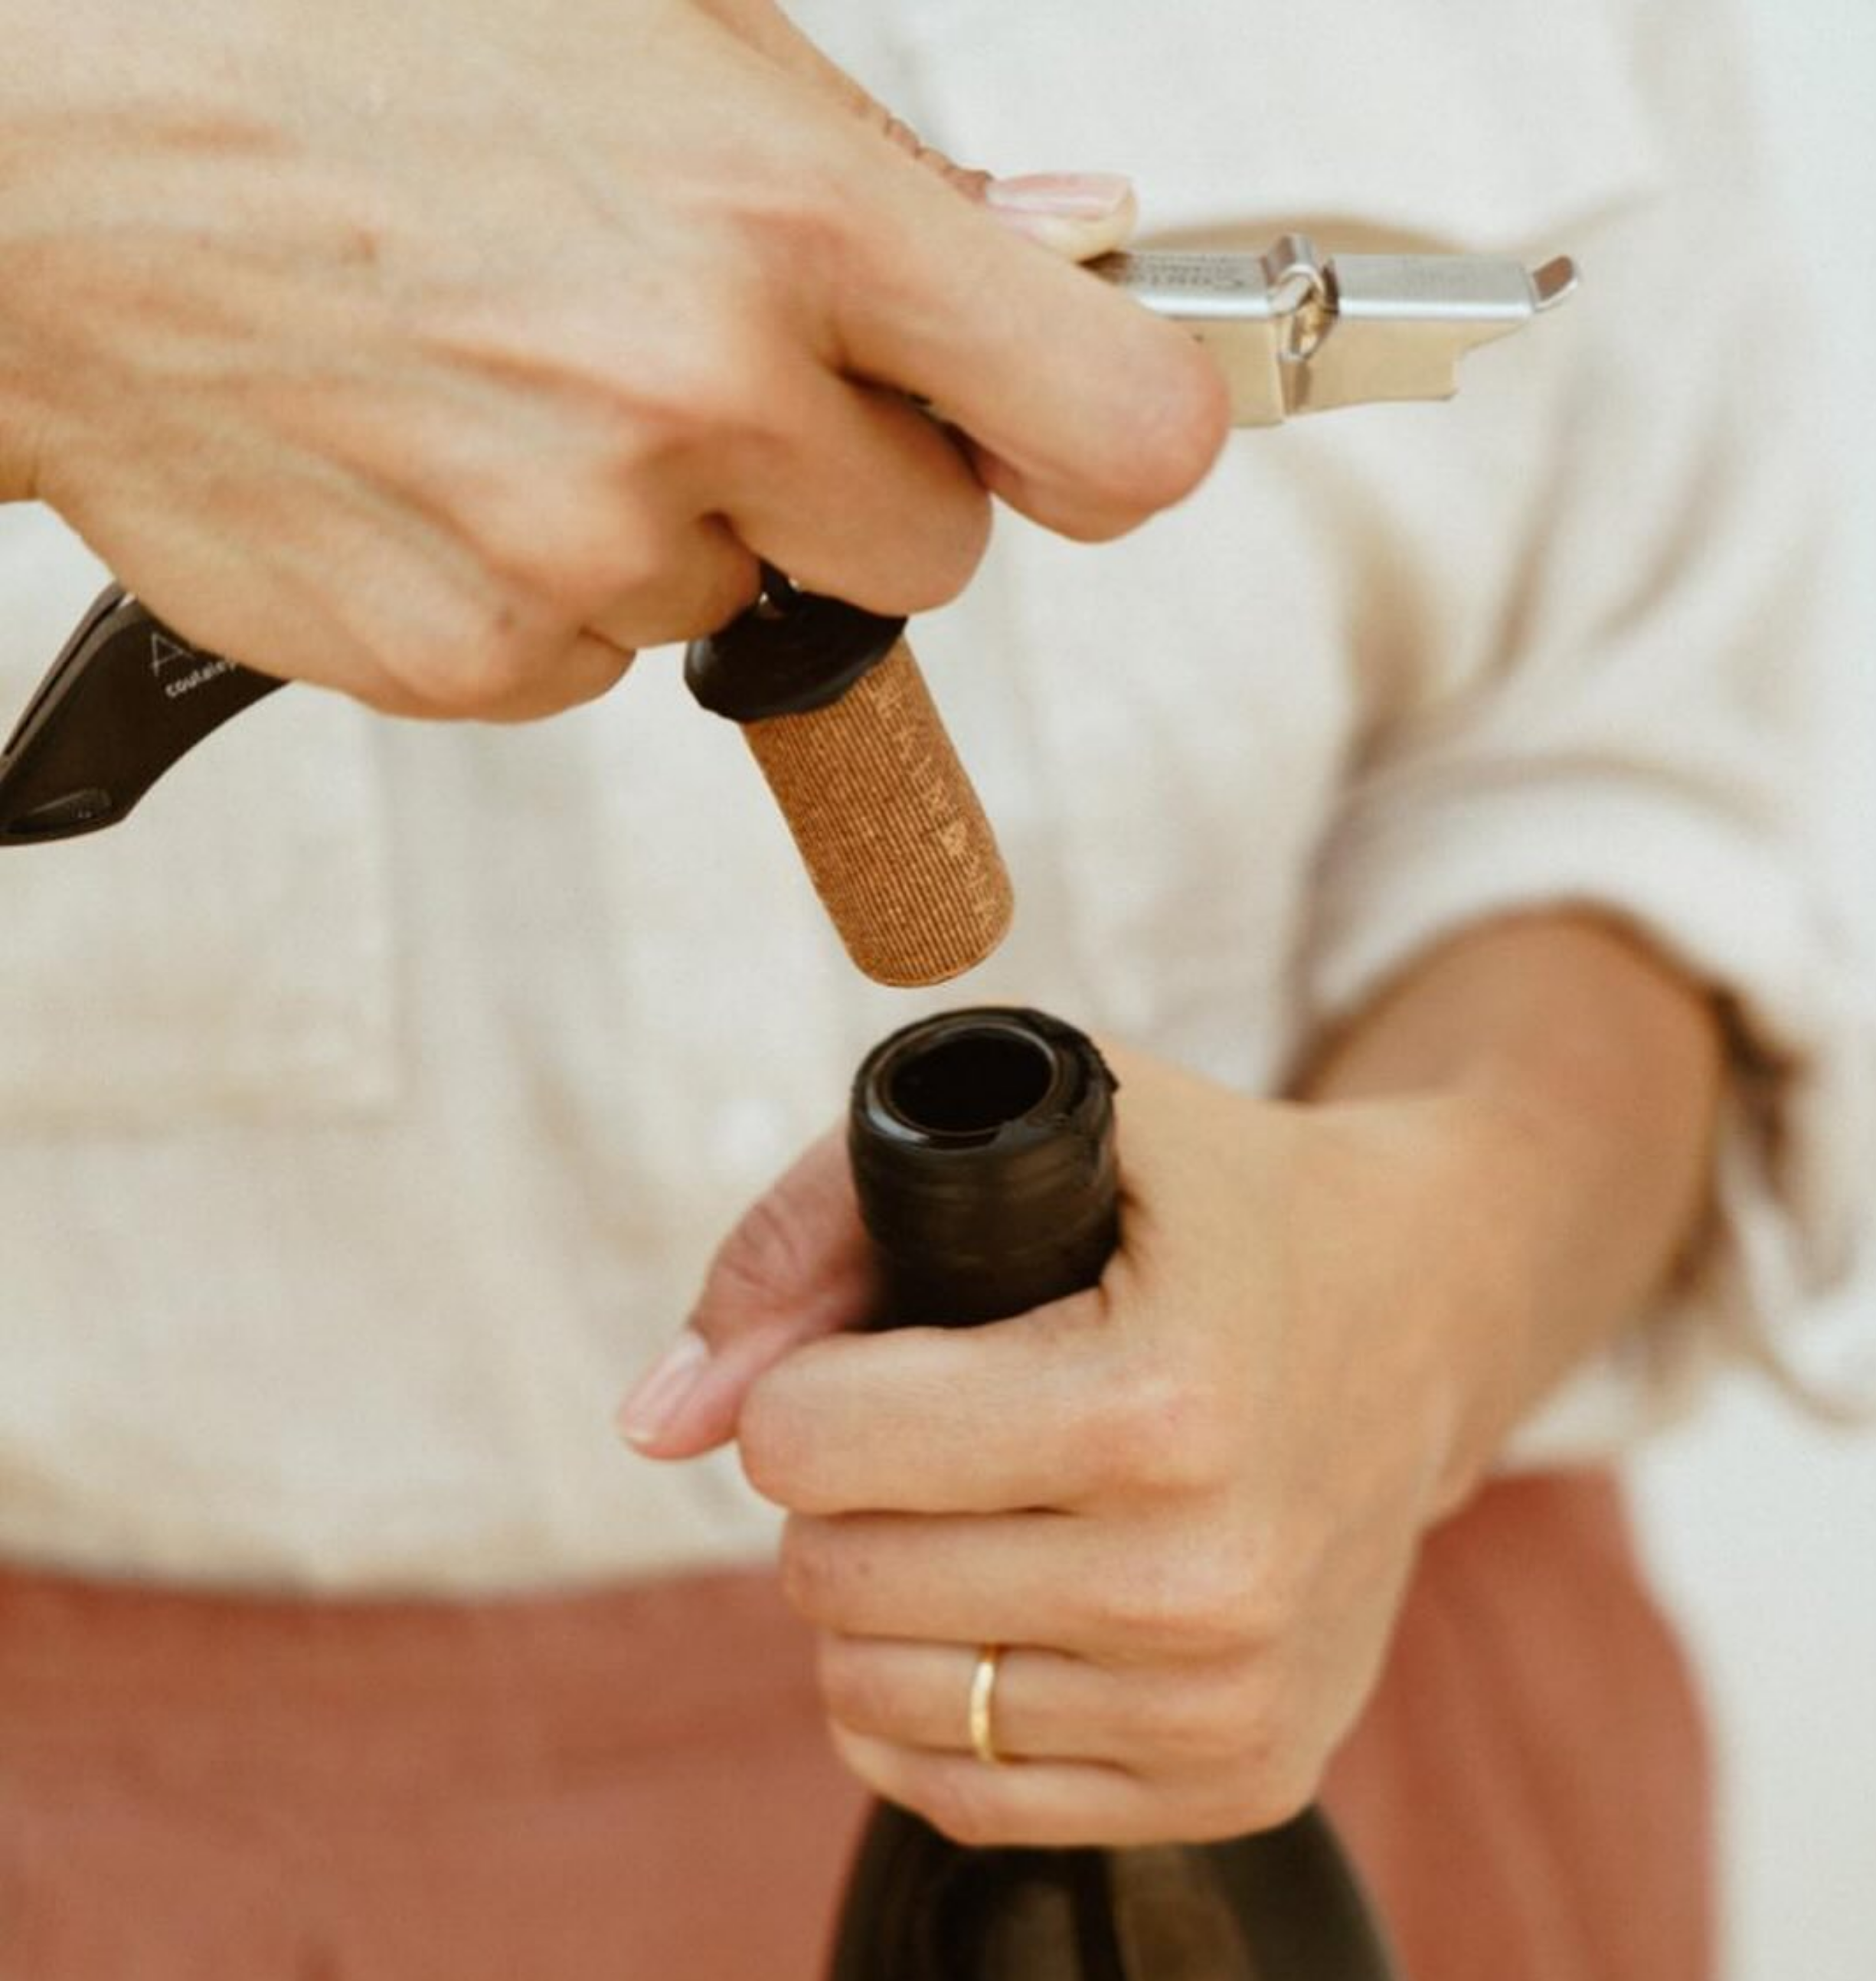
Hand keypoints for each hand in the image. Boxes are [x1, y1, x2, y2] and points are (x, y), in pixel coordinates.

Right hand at [0, 0, 1223, 718]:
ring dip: (671, 522)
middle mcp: (696, 397)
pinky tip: (442, 460)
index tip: (1090, 441)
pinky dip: (545, 584)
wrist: (42, 164)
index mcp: (783, 217)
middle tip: (711, 373)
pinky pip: (595, 658)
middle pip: (928, 553)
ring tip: (515, 381)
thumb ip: (878, 183)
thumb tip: (1048, 256)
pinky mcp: (472, 658)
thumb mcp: (647, 29)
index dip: (1118, 443)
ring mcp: (579, 550)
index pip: (1107, 424)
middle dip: (852, 480)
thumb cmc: (315, 49)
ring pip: (739, 609)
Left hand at [622, 1048, 1530, 1846]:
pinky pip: (959, 1789)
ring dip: (877, 1590)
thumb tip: (653, 1421)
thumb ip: (811, 1235)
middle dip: (839, 1482)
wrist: (1426, 1309)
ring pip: (870, 1695)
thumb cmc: (1207, 1203)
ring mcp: (1226, 1703)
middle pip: (827, 1574)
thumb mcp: (1032, 1136)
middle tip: (937, 1413)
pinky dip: (933, 1694)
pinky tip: (1004, 1595)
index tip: (875, 1343)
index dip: (805, 1377)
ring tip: (976, 1496)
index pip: (808, 1444)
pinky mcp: (1240, 1781)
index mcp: (1158, 1403)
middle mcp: (1204, 1579)